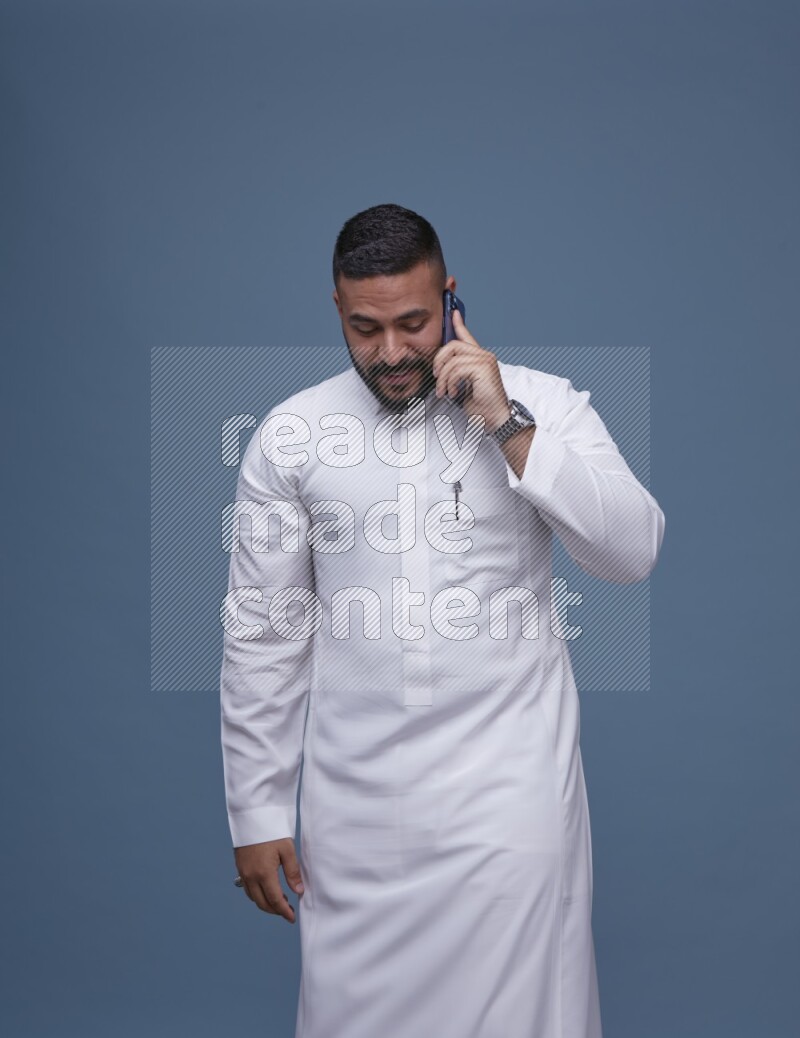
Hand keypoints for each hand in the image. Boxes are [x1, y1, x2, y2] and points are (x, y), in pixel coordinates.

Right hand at [234, 837, 304, 922]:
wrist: (251, 816)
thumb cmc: (272, 830)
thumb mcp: (287, 850)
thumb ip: (293, 873)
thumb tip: (299, 891)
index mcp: (264, 874)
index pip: (275, 901)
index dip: (284, 912)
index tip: (292, 918)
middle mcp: (251, 876)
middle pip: (262, 903)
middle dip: (275, 910)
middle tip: (288, 910)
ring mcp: (243, 872)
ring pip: (253, 897)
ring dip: (266, 903)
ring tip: (280, 901)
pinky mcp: (240, 867)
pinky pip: (247, 889)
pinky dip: (257, 895)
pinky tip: (266, 889)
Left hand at [432, 309, 510, 431]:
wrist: (494, 419)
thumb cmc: (481, 406)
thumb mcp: (464, 386)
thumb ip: (456, 373)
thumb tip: (440, 368)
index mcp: (480, 359)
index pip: (467, 336)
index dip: (458, 323)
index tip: (453, 312)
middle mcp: (484, 356)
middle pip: (452, 345)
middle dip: (439, 361)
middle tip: (436, 377)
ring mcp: (485, 361)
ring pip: (452, 360)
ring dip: (443, 378)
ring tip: (444, 392)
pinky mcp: (483, 368)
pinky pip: (456, 369)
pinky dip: (450, 383)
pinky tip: (454, 393)